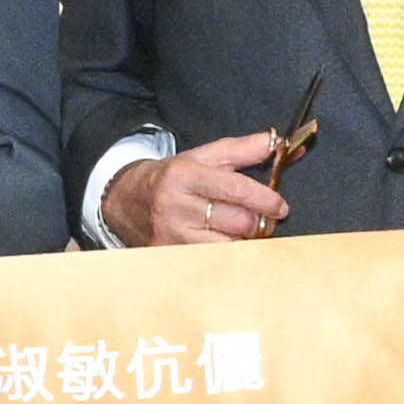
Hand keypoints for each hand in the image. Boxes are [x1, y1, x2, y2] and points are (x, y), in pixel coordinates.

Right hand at [107, 129, 295, 247]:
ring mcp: (172, 235)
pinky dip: (229, 254)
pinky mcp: (170, 256)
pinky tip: (227, 243)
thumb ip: (242, 149)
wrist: (123, 200)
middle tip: (265, 220)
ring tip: (244, 231)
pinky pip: (215, 260)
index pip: (235, 189)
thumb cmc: (172, 178)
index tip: (280, 206)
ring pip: (229, 245)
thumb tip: (277, 142)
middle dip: (259, 222)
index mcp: (184, 175)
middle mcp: (176, 206)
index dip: (264, 199)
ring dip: (245, 240)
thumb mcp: (202, 157)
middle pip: (237, 221)